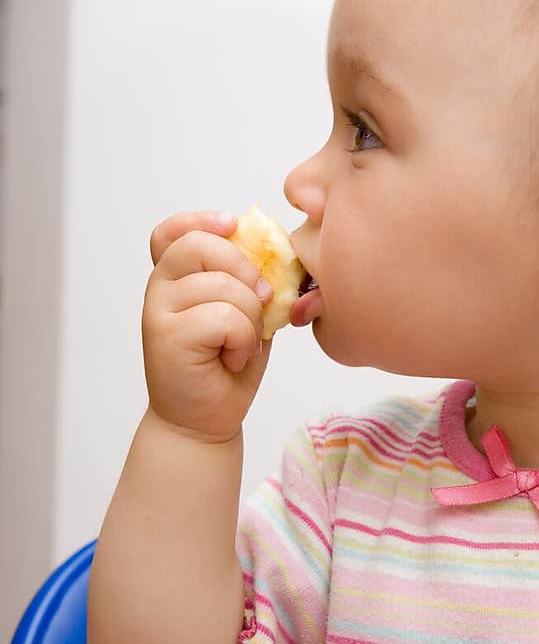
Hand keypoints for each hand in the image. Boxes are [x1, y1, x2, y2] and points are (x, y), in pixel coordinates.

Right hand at [143, 211, 276, 442]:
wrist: (204, 422)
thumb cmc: (226, 368)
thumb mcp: (246, 315)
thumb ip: (250, 284)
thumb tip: (276, 252)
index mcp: (176, 278)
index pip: (173, 232)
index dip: (202, 220)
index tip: (232, 225)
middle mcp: (160, 288)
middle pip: (203, 245)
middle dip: (246, 270)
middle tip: (261, 303)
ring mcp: (158, 311)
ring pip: (224, 286)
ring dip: (250, 319)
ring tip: (241, 345)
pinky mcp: (166, 336)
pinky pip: (224, 317)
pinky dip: (243, 340)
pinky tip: (233, 358)